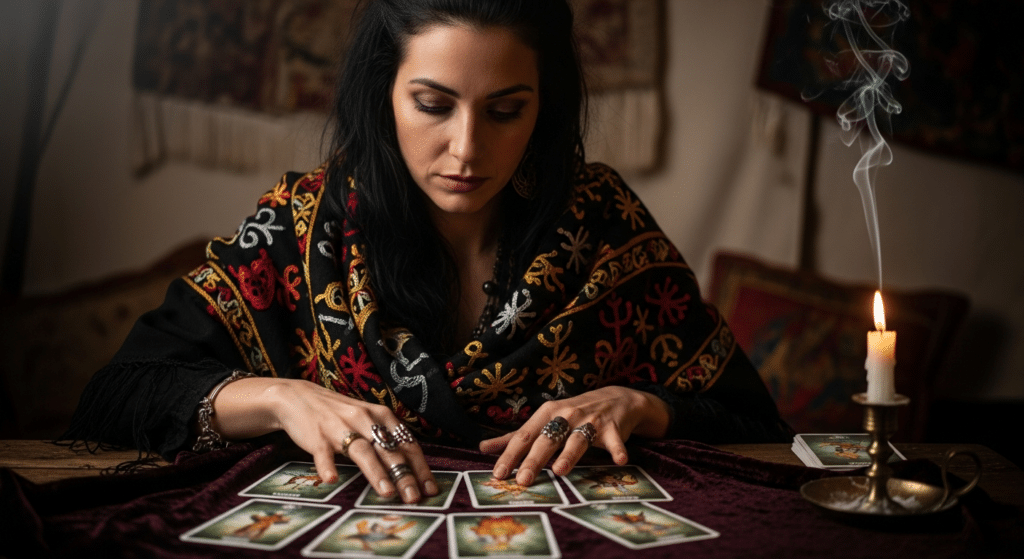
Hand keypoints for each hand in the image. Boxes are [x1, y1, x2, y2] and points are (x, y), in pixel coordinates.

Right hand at [211, 377, 436, 502]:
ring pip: (362, 451)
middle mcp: (364, 420)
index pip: (407, 444)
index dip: (421, 468)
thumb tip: (413, 469)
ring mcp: (340, 427)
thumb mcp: (369, 420)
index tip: (431, 489)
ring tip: (387, 493)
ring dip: (376, 472)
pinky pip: (323, 452)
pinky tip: (331, 479)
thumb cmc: (341, 414)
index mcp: (381, 416)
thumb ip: (387, 440)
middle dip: (404, 475)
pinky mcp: (317, 436)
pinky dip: (327, 465)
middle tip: (415, 498)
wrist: (299, 397)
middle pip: (389, 450)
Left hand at [478, 385, 669, 485]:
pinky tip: (620, 461)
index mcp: (547, 413)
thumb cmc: (573, 413)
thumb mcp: (545, 420)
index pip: (524, 436)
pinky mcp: (613, 429)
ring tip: (560, 470)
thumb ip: (516, 436)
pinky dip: (617, 449)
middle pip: (547, 439)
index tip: (498, 474)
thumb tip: (483, 448)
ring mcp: (591, 421)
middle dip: (534, 459)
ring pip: (578, 440)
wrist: (616, 398)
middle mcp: (567, 415)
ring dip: (569, 454)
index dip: (510, 455)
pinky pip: (615, 441)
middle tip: (523, 480)